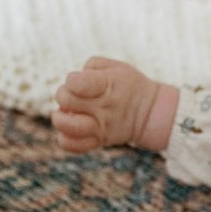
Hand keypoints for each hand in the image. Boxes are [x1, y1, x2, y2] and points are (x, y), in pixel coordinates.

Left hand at [54, 57, 174, 153]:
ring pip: (68, 127)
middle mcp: (103, 108)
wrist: (151, 113)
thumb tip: (74, 78)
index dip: (70, 80)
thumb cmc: (130, 85)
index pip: (76, 83)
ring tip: (65, 113)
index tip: (77, 81)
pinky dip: (65, 139)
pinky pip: (74, 146)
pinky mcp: (99, 141)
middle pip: (66, 101)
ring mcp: (101, 127)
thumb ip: (92, 65)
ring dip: (59, 118)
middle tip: (71, 96)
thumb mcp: (117, 67)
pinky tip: (69, 130)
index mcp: (107, 86)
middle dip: (62, 95)